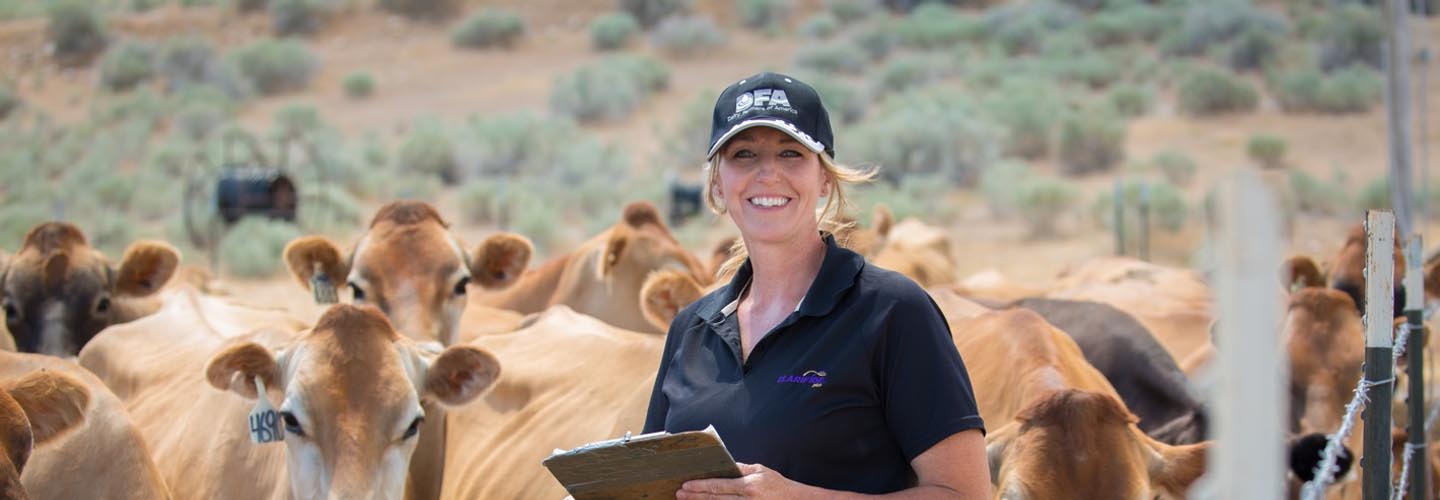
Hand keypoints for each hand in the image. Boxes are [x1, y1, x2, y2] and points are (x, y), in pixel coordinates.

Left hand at [677, 463, 811, 499]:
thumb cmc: (778, 486)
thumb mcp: (761, 471)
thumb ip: (741, 468)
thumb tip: (724, 464)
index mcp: (748, 486)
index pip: (719, 486)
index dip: (700, 486)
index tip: (686, 484)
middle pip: (715, 499)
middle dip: (695, 496)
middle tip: (679, 493)